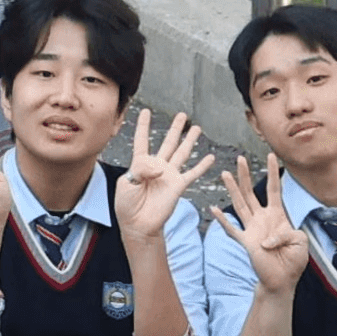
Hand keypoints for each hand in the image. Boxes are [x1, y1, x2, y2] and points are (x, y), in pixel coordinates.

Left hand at [113, 110, 216, 248]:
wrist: (138, 225)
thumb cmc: (127, 206)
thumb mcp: (126, 184)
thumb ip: (140, 170)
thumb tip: (160, 167)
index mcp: (139, 164)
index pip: (142, 140)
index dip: (143, 125)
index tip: (145, 111)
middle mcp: (156, 167)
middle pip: (168, 142)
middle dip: (175, 129)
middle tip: (182, 115)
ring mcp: (169, 175)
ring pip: (181, 153)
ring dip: (189, 141)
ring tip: (197, 128)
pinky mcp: (178, 186)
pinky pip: (192, 173)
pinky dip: (202, 166)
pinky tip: (210, 157)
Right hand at [214, 156, 307, 294]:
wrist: (282, 280)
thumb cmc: (293, 260)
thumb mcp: (300, 241)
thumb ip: (287, 234)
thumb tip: (267, 238)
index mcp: (277, 215)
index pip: (274, 189)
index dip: (273, 173)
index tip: (271, 156)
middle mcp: (262, 218)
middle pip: (251, 192)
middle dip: (246, 175)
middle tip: (240, 159)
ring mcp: (251, 228)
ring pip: (239, 204)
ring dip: (232, 189)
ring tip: (225, 173)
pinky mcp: (245, 241)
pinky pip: (232, 229)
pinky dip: (223, 220)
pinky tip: (214, 209)